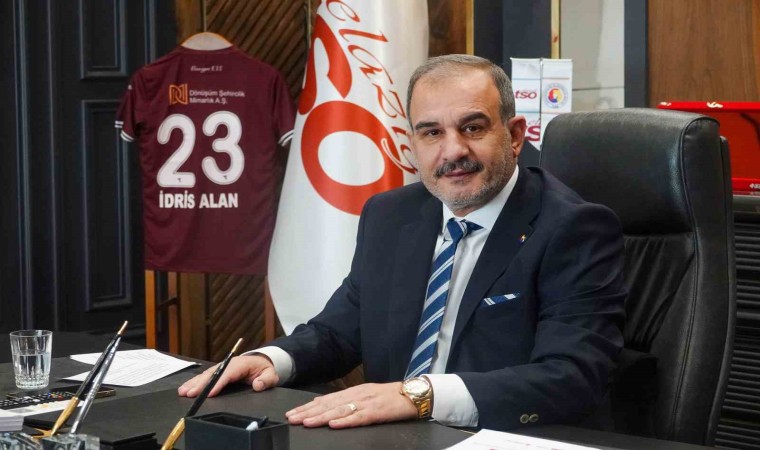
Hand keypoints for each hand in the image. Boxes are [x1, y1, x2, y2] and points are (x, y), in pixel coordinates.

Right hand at [177, 355, 278, 397]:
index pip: (228, 374)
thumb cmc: (264, 369)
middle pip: (213, 374)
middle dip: (201, 384)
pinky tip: (185, 388)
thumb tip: (258, 385)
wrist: (260, 362)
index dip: (218, 383)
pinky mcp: (218, 371)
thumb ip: (266, 380)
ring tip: (183, 392)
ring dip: (194, 383)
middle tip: (190, 394)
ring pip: (206, 374)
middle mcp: (229, 364)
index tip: (210, 393)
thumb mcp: (270, 374)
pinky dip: (195, 382)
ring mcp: (222, 367)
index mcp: (241, 364)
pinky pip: (205, 376)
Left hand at [285, 382, 417, 428]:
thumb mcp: (365, 395)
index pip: (326, 399)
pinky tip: (334, 424)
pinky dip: (345, 421)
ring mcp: (366, 403)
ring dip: (321, 417)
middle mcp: (357, 395)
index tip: (293, 413)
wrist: (412, 394)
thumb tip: (325, 407)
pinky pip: (359, 417)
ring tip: (307, 422)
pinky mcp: (377, 412)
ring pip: (339, 410)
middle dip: (308, 412)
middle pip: (328, 405)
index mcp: (353, 391)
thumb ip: (347, 400)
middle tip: (292, 418)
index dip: (308, 406)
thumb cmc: (389, 396)